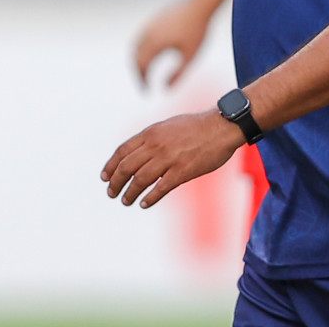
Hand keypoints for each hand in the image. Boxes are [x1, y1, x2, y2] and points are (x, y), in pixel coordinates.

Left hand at [101, 109, 245, 208]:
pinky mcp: (183, 171)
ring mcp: (169, 158)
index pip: (122, 152)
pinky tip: (145, 203)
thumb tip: (139, 152)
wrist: (223, 126)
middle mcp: (156, 145)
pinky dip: (150, 198)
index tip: (105, 177)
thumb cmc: (198, 126)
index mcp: (152, 133)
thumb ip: (153, 138)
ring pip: (140, 180)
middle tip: (112, 192)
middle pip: (126, 167)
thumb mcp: (169, 125)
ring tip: (126, 201)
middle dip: (115, 182)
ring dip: (129, 193)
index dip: (111, 166)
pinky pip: (160, 188)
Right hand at [133, 0, 212, 87]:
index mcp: (155, 43)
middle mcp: (147, 34)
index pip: (142, 67)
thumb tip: (167, 89)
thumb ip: (179, 73)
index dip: (143, 81)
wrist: (201, 3)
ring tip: (145, 73)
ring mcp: (149, 25)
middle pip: (136, 58)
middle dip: (139, 73)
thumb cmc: (198, 30)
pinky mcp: (153, 19)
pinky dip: (140, 50)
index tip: (147, 92)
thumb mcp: (191, 55)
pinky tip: (150, 55)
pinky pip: (140, 38)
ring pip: (135, 47)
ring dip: (137, 61)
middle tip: (145, 85)